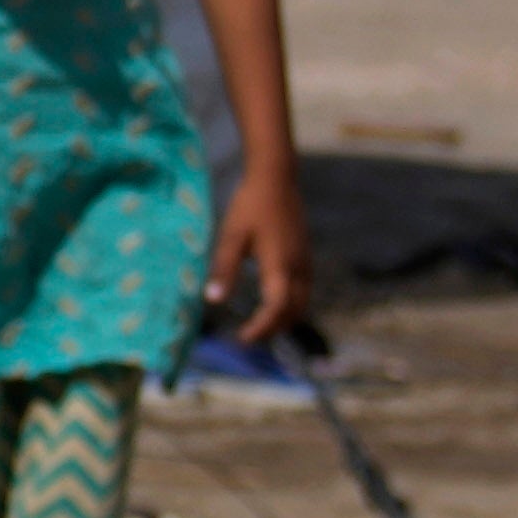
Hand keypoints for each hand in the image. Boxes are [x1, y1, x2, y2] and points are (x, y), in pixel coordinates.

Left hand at [207, 152, 319, 346]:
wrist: (276, 179)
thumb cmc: (250, 207)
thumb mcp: (231, 237)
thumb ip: (224, 269)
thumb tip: (212, 300)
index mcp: (279, 265)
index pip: (277, 308)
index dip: (262, 328)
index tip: (242, 338)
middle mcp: (298, 268)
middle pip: (293, 312)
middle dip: (272, 329)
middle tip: (247, 337)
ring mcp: (305, 262)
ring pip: (302, 303)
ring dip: (283, 319)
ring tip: (259, 326)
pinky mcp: (306, 257)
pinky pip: (304, 291)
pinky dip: (291, 306)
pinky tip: (273, 305)